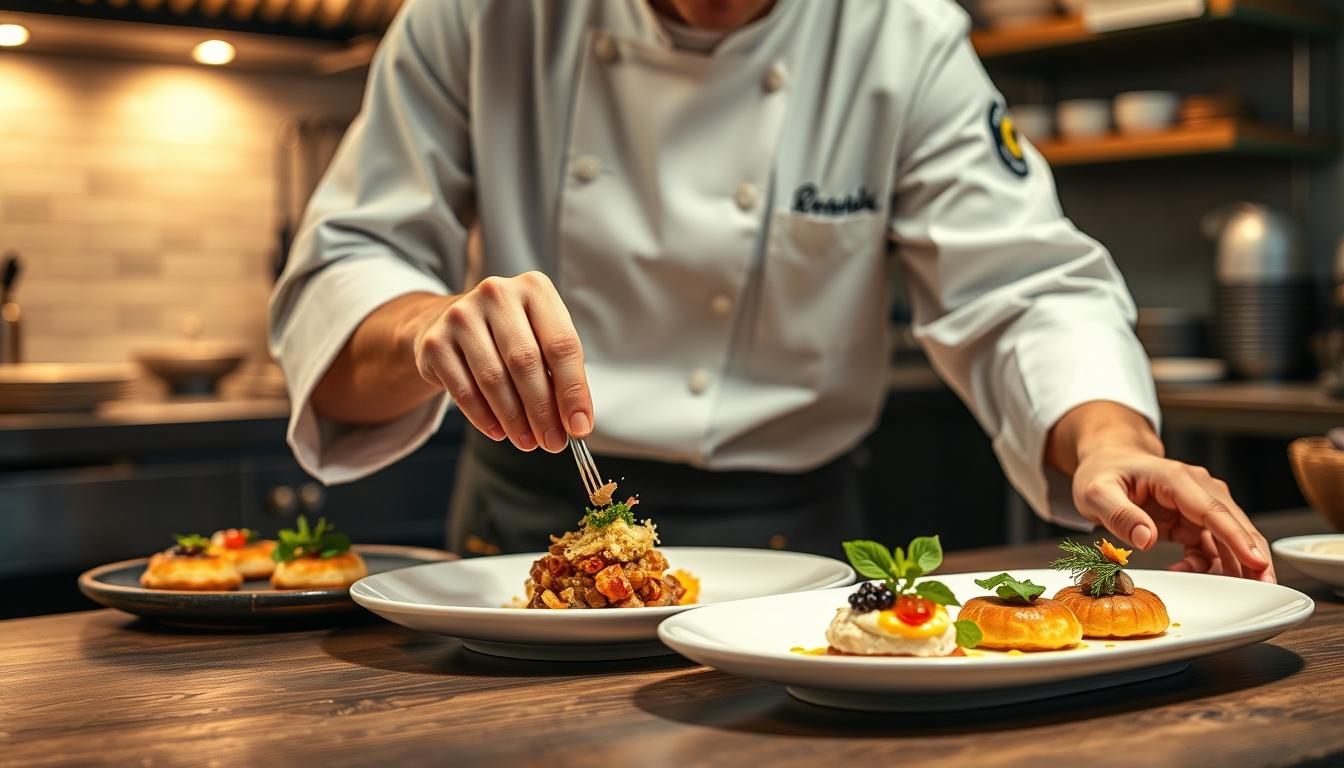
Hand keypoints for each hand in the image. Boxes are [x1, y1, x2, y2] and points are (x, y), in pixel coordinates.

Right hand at [413, 271, 592, 452]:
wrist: (449, 322)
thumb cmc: (509, 335)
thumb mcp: (540, 340)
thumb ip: (559, 375)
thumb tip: (575, 422)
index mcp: (535, 288)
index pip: (562, 345)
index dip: (573, 390)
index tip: (579, 426)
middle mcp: (497, 294)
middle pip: (525, 362)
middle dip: (543, 410)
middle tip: (553, 442)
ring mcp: (461, 315)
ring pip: (494, 379)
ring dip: (515, 419)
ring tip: (528, 441)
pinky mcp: (435, 342)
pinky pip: (463, 390)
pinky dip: (484, 417)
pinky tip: (499, 432)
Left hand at [1048, 401, 1273, 581]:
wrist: (1107, 459)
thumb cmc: (1101, 472)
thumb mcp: (1096, 492)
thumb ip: (1119, 514)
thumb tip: (1146, 539)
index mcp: (1175, 479)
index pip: (1213, 510)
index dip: (1237, 537)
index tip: (1257, 561)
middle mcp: (1195, 488)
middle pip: (1233, 523)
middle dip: (1253, 556)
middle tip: (1267, 588)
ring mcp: (1197, 504)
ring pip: (1228, 537)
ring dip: (1234, 565)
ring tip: (1227, 591)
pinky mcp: (1193, 519)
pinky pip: (1211, 545)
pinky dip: (1207, 563)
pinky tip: (1186, 571)